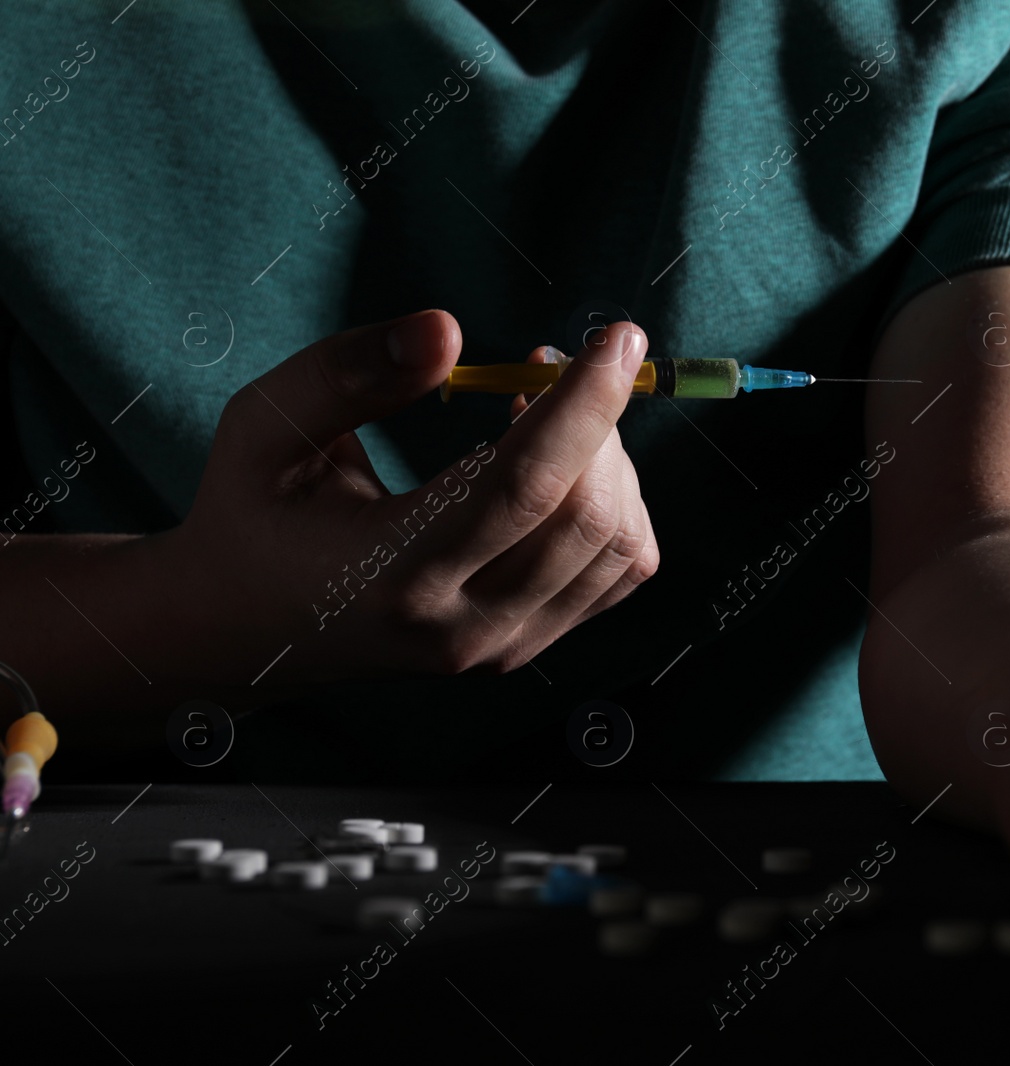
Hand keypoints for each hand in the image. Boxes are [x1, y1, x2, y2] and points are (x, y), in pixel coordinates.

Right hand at [157, 310, 658, 685]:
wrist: (243, 629)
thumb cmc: (252, 511)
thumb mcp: (266, 425)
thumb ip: (349, 372)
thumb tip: (448, 328)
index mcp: (393, 574)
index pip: (524, 486)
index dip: (584, 404)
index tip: (618, 338)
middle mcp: (461, 628)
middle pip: (587, 516)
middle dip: (596, 419)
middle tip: (545, 361)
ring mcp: (502, 649)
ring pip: (620, 546)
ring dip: (609, 459)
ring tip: (543, 414)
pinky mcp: (528, 648)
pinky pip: (622, 571)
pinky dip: (619, 505)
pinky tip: (565, 469)